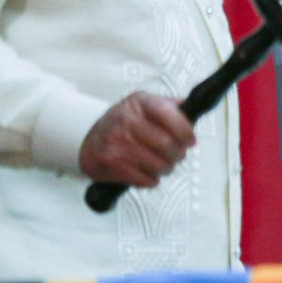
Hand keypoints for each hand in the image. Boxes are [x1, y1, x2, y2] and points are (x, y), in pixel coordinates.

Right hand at [79, 92, 195, 187]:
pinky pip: (144, 179)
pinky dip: (151, 180)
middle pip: (167, 144)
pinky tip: (148, 173)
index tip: (190, 140)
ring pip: (158, 165)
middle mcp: (126, 119)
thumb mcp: (144, 105)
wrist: (89, 140)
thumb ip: (170, 106)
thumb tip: (191, 109)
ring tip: (162, 165)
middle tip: (177, 155)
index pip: (168, 114)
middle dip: (178, 154)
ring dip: (166, 169)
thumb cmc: (124, 123)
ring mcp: (116, 141)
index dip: (185, 130)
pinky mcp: (110, 162)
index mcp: (140, 102)